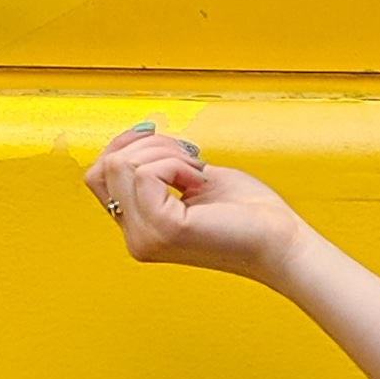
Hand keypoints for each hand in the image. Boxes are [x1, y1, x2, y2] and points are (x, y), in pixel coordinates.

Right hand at [81, 122, 304, 280]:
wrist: (281, 241)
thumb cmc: (250, 215)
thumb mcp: (192, 179)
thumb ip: (159, 167)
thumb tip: (138, 137)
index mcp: (141, 227)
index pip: (98, 176)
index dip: (123, 146)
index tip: (158, 136)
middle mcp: (137, 238)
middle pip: (102, 168)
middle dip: (145, 146)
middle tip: (187, 157)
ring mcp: (146, 237)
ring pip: (122, 165)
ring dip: (165, 153)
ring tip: (196, 171)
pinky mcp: (164, 229)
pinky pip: (146, 173)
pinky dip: (176, 164)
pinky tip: (199, 181)